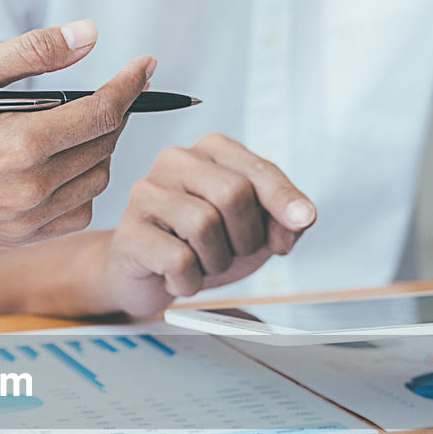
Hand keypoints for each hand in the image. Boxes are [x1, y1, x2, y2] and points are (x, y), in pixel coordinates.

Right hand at [0, 20, 151, 249]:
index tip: (143, 67)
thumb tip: (88, 35)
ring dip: (99, 152)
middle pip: (106, 147)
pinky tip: (60, 169)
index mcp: (22, 143)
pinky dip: (80, 190)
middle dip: (114, 114)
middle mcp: (31, 188)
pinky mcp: (18, 238)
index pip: (104, 112)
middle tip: (104, 93)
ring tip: (77, 130)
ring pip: (96, 183)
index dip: (130, 85)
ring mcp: (26, 219)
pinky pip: (75, 215)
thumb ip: (32, 53)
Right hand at [93, 133, 315, 316]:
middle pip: (233, 194)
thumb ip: (284, 221)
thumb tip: (299, 220)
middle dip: (246, 237)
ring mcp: (147, 193)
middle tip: (233, 253)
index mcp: (210, 152)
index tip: (303, 219)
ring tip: (202, 264)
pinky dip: (190, 281)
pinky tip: (179, 278)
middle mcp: (176, 161)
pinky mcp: (130, 232)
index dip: (284, 199)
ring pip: (204, 224)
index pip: (257, 170)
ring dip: (216, 261)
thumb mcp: (252, 231)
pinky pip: (179, 260)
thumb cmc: (199, 247)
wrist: (147, 277)